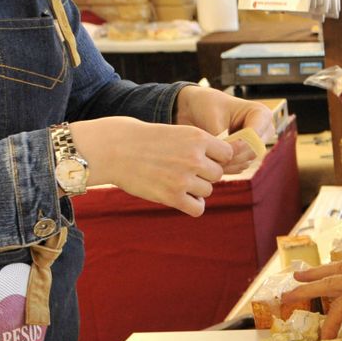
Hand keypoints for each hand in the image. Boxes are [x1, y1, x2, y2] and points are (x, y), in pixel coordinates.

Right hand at [70, 116, 232, 216]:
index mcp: (198, 137)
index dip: (215, 158)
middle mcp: (194, 158)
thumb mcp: (177, 131)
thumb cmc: (144, 139)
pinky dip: (192, 206)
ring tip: (176, 182)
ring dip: (196, 190)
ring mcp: (184, 178)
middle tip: (183, 171)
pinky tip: (180, 198)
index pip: (227, 154)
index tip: (201, 158)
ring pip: (207, 191)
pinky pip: (198, 208)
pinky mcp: (172, 196)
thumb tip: (228, 158)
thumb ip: (200, 145)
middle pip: (217, 174)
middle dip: (204, 174)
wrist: (113, 149)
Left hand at [175, 85, 277, 171]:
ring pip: (248, 160)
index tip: (219, 148)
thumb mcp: (213, 118)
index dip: (238, 145)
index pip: (255, 135)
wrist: (200, 108)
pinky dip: (228, 166)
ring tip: (210, 159)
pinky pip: (242, 165)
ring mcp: (259, 143)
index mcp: (261, 113)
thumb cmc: (207, 106)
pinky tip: (214, 161)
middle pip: (255, 150)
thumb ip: (222, 138)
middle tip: (213, 158)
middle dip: (233, 156)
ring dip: (230, 163)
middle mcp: (265, 130)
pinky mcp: (250, 153)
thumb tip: (226, 157)